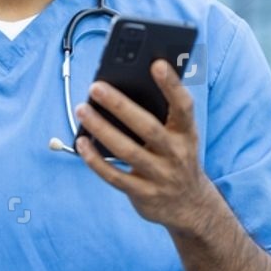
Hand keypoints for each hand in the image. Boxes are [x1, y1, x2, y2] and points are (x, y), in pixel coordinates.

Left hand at [73, 58, 214, 232]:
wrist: (189, 206)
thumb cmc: (176, 158)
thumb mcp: (179, 137)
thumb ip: (161, 115)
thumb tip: (126, 88)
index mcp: (186, 133)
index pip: (183, 106)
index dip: (172, 85)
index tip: (157, 64)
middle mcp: (176, 154)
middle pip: (147, 127)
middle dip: (120, 105)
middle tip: (96, 87)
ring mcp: (160, 176)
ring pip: (126, 150)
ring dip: (101, 129)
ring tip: (83, 110)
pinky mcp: (143, 194)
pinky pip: (114, 176)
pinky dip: (95, 160)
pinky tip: (81, 143)